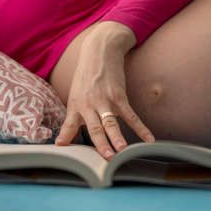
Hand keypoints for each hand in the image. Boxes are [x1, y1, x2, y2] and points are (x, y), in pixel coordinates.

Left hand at [54, 21, 154, 159]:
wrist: (100, 51)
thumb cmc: (85, 77)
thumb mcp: (74, 96)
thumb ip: (71, 120)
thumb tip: (63, 142)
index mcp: (76, 106)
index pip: (69, 124)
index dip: (66, 136)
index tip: (62, 147)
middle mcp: (89, 105)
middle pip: (94, 127)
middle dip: (100, 143)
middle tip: (106, 158)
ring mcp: (106, 100)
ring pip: (112, 122)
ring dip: (117, 137)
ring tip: (122, 150)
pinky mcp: (120, 96)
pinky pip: (131, 115)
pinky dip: (141, 128)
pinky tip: (149, 139)